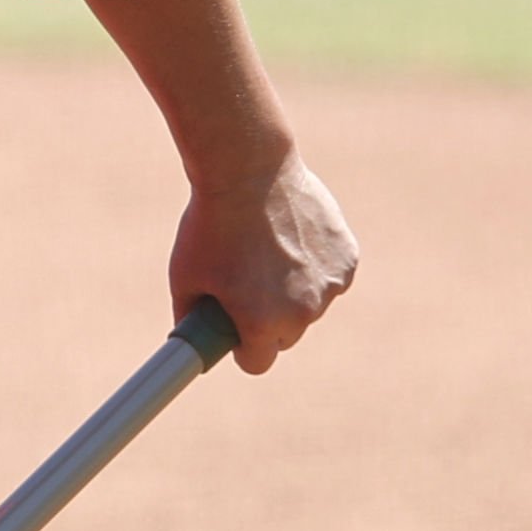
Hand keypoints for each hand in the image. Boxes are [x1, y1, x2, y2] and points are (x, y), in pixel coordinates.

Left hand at [171, 155, 358, 371]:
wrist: (247, 168)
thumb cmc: (210, 224)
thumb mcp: (184, 276)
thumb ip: (190, 317)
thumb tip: (193, 343)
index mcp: (261, 323)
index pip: (257, 362)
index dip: (242, 346)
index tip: (234, 329)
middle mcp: (302, 312)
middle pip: (285, 336)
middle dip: (268, 319)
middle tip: (248, 284)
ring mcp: (329, 284)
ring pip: (311, 305)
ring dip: (294, 290)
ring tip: (268, 251)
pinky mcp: (347, 258)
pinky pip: (330, 276)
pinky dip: (315, 264)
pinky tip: (292, 237)